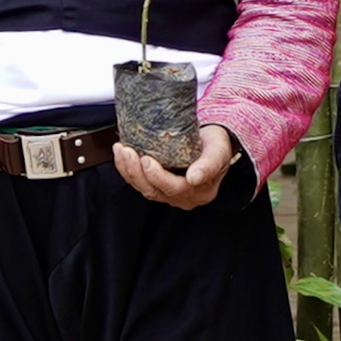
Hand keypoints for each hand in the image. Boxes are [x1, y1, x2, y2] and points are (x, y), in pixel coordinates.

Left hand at [110, 128, 243, 209]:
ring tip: (122, 150)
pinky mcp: (157, 185)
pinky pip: (139, 182)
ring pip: (144, 188)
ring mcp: (169, 193)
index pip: (176, 189)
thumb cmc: (216, 145)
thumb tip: (194, 178)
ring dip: (128, 170)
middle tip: (129, 152)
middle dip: (137, 172)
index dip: (159, 177)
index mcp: (201, 191)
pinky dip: (127, 169)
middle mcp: (184, 197)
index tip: (147, 161)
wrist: (212, 143)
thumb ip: (209, 165)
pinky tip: (121, 154)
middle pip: (155, 191)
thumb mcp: (219, 151)